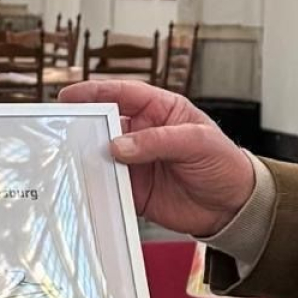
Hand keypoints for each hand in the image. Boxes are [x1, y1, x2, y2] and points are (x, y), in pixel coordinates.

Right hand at [58, 82, 253, 236]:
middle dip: (85, 124)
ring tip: (72, 158)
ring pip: (102, 154)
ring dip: (88, 156)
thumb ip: (158, 140)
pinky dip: (97, 185)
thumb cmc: (224, 164)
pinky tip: (89, 185)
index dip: (96, 91)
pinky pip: (108, 185)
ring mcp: (136, 162)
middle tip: (64, 127)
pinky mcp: (134, 189)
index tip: (71, 96)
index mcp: (160, 110)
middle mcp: (143, 133)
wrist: (233, 206)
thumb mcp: (198, 142)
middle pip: (105, 123)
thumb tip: (120, 145)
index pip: (123, 94)